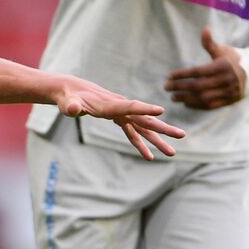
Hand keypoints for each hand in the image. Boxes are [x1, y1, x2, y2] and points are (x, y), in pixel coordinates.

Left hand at [53, 78, 184, 159]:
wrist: (71, 91)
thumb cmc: (68, 98)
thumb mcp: (67, 103)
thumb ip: (71, 107)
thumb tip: (72, 109)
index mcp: (110, 105)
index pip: (130, 106)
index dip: (144, 109)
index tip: (161, 111)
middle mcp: (120, 108)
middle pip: (145, 119)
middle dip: (163, 129)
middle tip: (181, 135)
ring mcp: (121, 114)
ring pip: (143, 129)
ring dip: (157, 141)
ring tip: (172, 153)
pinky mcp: (118, 118)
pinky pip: (133, 133)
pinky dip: (141, 144)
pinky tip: (149, 156)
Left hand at [164, 27, 246, 110]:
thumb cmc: (233, 59)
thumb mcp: (222, 50)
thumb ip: (210, 43)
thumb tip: (204, 29)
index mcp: (222, 66)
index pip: (197, 72)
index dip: (182, 75)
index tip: (169, 76)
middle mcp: (226, 79)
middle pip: (198, 86)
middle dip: (180, 87)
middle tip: (166, 88)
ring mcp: (228, 91)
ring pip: (203, 97)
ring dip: (186, 99)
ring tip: (173, 97)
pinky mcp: (230, 100)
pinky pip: (211, 105)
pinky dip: (197, 106)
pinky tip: (186, 104)